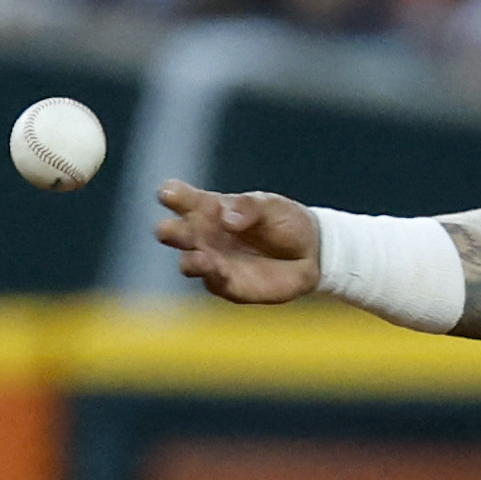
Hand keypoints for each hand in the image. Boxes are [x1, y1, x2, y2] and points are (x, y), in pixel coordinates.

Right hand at [154, 183, 321, 303]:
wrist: (311, 252)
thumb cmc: (285, 221)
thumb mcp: (271, 206)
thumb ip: (249, 207)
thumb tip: (227, 217)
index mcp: (209, 207)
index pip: (181, 198)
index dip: (171, 195)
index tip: (169, 195)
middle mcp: (204, 235)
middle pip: (173, 232)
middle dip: (169, 232)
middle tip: (170, 230)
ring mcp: (213, 261)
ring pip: (188, 262)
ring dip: (191, 260)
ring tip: (203, 257)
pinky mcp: (227, 284)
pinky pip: (213, 282)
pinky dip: (214, 277)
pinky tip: (219, 269)